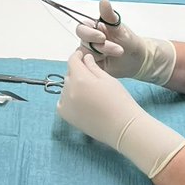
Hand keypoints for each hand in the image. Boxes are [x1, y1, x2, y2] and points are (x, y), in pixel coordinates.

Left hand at [57, 51, 184, 177]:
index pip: (72, 61)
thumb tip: (85, 58)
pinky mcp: (66, 116)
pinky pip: (62, 102)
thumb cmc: (119, 100)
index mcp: (80, 78)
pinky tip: (80, 101)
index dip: (78, 56)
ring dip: (73, 86)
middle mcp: (69, 90)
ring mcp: (66, 104)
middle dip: (77, 72)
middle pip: (69, 75)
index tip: (82, 56)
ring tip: (88, 92)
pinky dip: (68, 99)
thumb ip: (93, 67)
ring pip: (66, 88)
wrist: (122, 127)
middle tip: (90, 77)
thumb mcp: (108, 79)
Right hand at [75, 0, 175, 85]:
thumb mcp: (119, 27)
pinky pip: (88, 65)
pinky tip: (109, 61)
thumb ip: (109, 15)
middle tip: (116, 48)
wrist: (138, 59)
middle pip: (83, 41)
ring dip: (103, 54)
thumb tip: (104, 0)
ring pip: (86, 54)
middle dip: (99, 46)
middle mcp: (90, 40)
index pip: (81, 28)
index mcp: (94, 28)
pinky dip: (98, 64)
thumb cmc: (129, 41)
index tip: (102, 37)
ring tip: (118, 53)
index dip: (89, 33)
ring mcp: (91, 53)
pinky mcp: (93, 65)